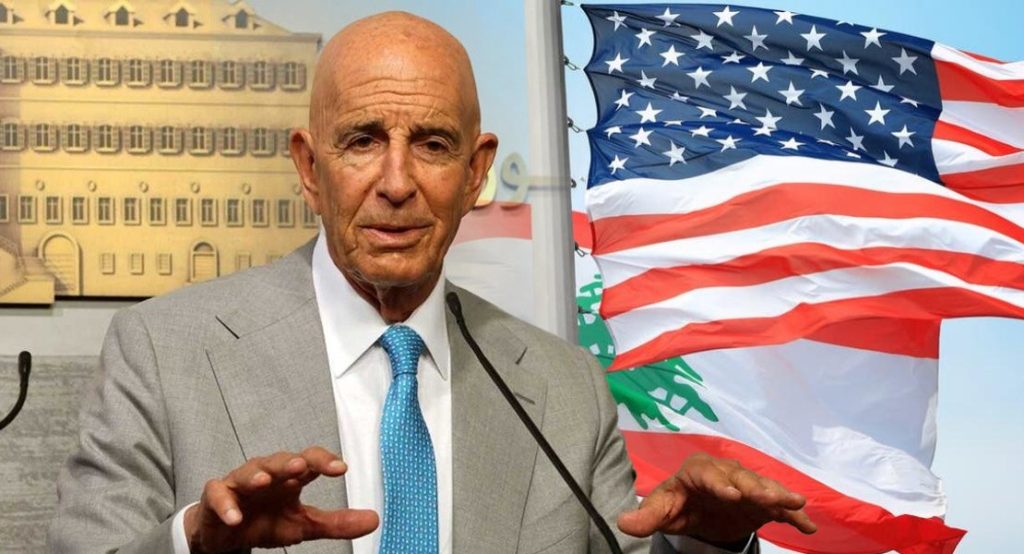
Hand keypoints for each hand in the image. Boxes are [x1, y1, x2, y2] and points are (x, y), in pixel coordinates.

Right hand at [184, 446, 378, 552]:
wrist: (228, 535)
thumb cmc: (266, 521)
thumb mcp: (304, 525)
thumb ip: (337, 522)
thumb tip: (374, 519)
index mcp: (290, 478)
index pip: (310, 461)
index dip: (324, 462)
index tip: (341, 469)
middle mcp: (266, 474)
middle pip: (279, 461)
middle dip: (289, 462)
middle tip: (301, 466)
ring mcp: (239, 484)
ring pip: (248, 472)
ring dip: (256, 476)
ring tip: (265, 482)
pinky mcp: (216, 498)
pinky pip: (218, 496)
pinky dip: (226, 504)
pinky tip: (236, 515)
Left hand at [617, 452, 815, 543]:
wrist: (698, 507)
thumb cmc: (678, 503)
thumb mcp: (661, 510)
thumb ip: (647, 516)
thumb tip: (624, 523)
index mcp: (698, 470)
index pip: (708, 474)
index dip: (719, 483)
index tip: (730, 495)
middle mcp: (726, 473)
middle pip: (742, 478)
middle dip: (755, 487)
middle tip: (767, 498)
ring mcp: (747, 486)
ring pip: (764, 487)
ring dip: (780, 494)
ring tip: (796, 502)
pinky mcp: (761, 502)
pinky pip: (779, 507)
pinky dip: (793, 514)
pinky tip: (808, 526)